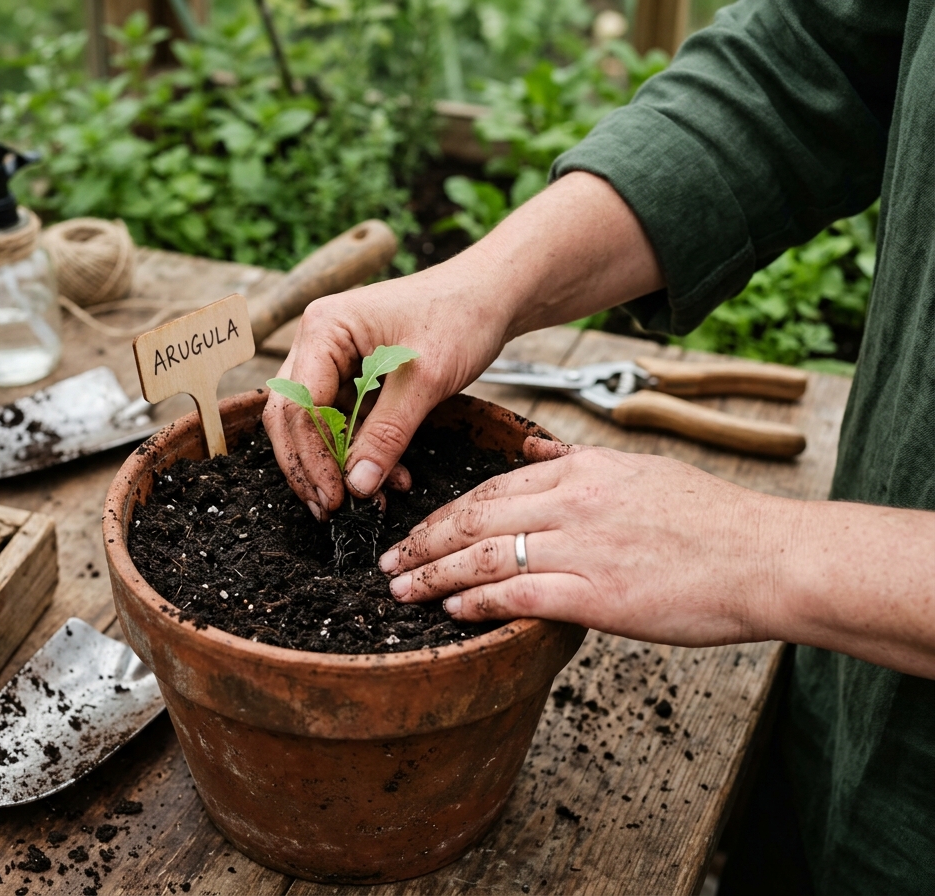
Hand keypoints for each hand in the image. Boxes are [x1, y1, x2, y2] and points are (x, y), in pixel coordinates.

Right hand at [262, 172, 664, 519]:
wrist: (493, 294)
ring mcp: (332, 355)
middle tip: (332, 510)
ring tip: (364, 500)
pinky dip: (361, 449)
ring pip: (316, 422)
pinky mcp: (353, 371)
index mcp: (324, 329)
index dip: (313, 458)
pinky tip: (389, 476)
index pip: (300, 406)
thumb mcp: (424, 382)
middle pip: (293, 416)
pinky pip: (344, 418)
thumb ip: (387, 435)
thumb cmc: (460, 318)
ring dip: (338, 463)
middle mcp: (317, 340)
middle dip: (312, 466)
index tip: (337, 498)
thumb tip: (356, 487)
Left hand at [379, 439, 788, 646]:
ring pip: (485, 555)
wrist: (766, 557)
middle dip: (423, 541)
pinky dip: (478, 602)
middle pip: (475, 517)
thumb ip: (577, 459)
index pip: (492, 486)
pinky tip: (453, 610)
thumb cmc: (711, 519)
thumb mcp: (640, 469)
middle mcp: (573, 500)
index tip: (418, 530)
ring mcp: (582, 546)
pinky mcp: (597, 593)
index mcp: (582, 469)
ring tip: (402, 589)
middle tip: (389, 561)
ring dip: (435, 574)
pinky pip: (518, 594)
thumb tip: (532, 448)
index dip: (446, 511)